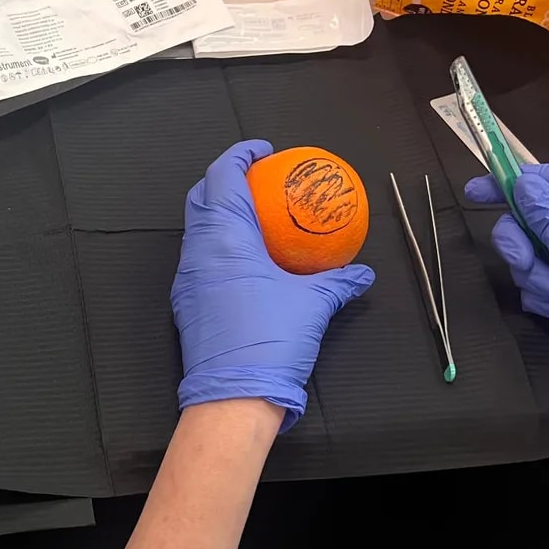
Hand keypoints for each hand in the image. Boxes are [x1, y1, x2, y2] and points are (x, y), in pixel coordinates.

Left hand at [172, 140, 373, 428]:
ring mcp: (187, 279)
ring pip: (197, 229)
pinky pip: (200, 258)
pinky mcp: (187, 304)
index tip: (263, 151)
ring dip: (220, 213)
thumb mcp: (313, 305)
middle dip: (225, 179)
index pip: (222, 177)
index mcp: (225, 238)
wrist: (231, 397)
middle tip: (257, 178)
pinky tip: (246, 258)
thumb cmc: (271, 342)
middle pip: (202, 197)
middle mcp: (198, 252)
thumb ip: (337, 281)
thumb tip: (361, 272)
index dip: (240, 156)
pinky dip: (219, 245)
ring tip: (254, 214)